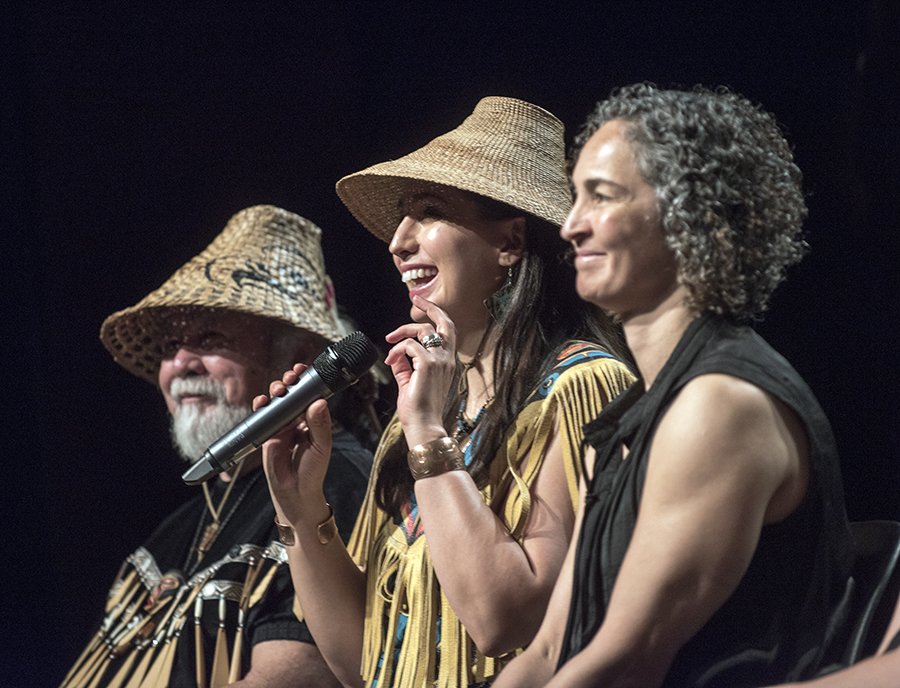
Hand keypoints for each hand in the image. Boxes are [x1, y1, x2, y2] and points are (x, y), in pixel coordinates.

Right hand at [254, 364, 332, 525]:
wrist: (294, 491)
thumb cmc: (313, 470)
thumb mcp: (321, 446)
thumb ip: (320, 425)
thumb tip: (320, 402)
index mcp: (313, 419)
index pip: (310, 394)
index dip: (306, 381)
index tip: (303, 371)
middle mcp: (298, 419)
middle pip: (292, 393)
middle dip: (289, 382)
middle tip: (290, 378)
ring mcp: (282, 425)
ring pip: (276, 401)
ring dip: (275, 390)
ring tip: (278, 390)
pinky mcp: (267, 433)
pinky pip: (262, 415)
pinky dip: (260, 406)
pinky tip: (262, 402)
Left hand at [384, 295, 456, 446]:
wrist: (424, 426)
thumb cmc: (420, 409)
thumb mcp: (410, 383)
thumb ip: (405, 367)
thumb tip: (396, 356)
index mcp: (446, 363)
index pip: (447, 332)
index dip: (435, 315)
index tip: (422, 304)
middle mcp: (447, 359)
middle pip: (444, 322)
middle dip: (430, 307)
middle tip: (417, 298)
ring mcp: (440, 361)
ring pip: (422, 330)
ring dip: (402, 333)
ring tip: (390, 342)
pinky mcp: (428, 365)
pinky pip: (409, 346)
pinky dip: (397, 350)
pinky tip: (391, 361)